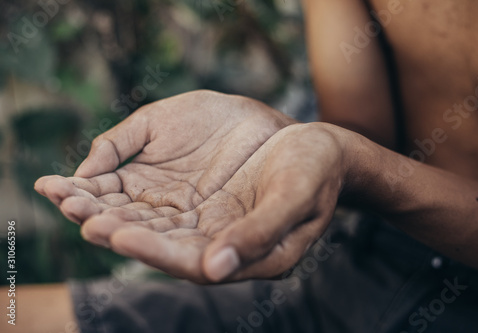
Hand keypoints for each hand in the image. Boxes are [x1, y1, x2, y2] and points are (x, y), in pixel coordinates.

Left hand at [35, 91, 347, 282]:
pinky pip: (149, 194)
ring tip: (64, 193)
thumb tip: (214, 270)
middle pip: (157, 241)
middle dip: (114, 226)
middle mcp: (215, 240)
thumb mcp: (297, 197)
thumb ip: (259, 234)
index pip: (190, 260)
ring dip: (105, 207)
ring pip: (146, 218)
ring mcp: (202, 216)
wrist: (318, 148)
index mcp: (244, 252)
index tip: (115, 233)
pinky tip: (86, 178)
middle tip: (75, 210)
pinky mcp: (193, 192)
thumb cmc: (316, 172)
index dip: (151, 249)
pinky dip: (117, 186)